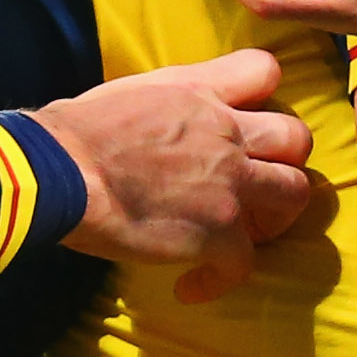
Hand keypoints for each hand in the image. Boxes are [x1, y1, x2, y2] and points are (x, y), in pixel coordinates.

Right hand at [37, 49, 317, 297]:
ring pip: (295, 193)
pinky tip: (192, 285)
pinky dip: (220, 279)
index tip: (244, 121)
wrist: (59, 172)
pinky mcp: (217, 233)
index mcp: (200, 92)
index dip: (263, 97)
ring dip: (274, 217)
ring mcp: (229, 184)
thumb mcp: (130, 92)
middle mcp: (226, 132)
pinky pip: (244, 263)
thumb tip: (161, 117)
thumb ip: (167, 99)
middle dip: (284, 161)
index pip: (265, 71)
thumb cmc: (73, 133)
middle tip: (255, 186)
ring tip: (243, 236)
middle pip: (297, 137)